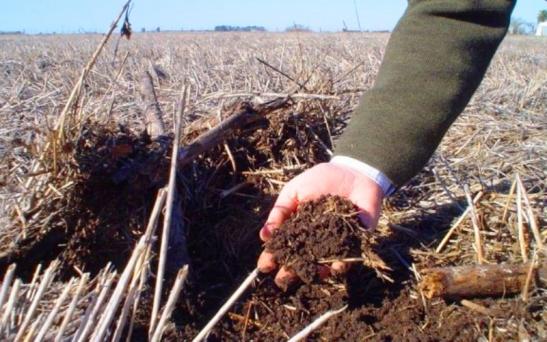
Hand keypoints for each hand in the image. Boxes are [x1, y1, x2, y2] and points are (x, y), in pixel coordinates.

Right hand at [257, 162, 383, 288]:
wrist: (353, 172)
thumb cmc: (320, 179)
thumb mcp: (294, 191)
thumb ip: (280, 211)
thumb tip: (264, 236)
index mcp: (296, 228)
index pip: (281, 246)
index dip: (272, 257)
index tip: (264, 265)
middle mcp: (313, 239)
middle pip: (299, 261)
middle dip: (289, 272)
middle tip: (282, 279)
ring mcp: (332, 243)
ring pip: (321, 265)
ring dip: (313, 273)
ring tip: (307, 275)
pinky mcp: (353, 243)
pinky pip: (346, 258)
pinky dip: (341, 265)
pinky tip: (335, 267)